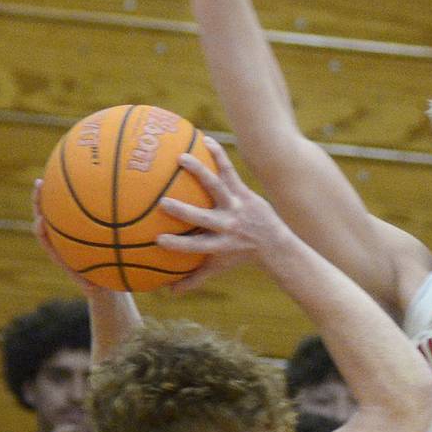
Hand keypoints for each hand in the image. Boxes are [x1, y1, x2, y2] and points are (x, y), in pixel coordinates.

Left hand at [33, 180, 100, 295]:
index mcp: (60, 252)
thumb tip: (93, 290)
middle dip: (40, 201)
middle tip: (40, 184)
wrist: (107, 288)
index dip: (40, 228)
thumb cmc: (104, 288)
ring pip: (57, 210)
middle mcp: (61, 240)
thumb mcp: (100, 289)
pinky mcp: (80, 226)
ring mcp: (69, 232)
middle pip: (45, 216)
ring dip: (53, 193)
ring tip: (54, 174)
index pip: (44, 237)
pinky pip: (77, 207)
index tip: (40, 220)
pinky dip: (76, 195)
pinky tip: (92, 180)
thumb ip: (94, 288)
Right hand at [157, 137, 289, 290]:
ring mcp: (236, 205)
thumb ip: (193, 278)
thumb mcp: (217, 267)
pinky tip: (203, 139)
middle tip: (162, 203)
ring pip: (216, 186)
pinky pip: (228, 170)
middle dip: (184, 212)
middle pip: (204, 218)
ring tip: (180, 157)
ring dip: (199, 171)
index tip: (158, 240)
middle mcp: (227, 225)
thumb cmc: (238, 255)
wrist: (274, 242)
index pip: (196, 247)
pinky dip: (218, 155)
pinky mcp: (243, 191)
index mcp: (220, 244)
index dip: (179, 244)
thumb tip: (168, 291)